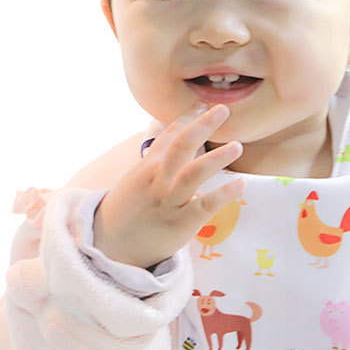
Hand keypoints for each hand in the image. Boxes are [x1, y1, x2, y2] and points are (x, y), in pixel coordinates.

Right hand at [93, 103, 244, 268]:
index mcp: (148, 166)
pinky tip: (240, 184)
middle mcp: (157, 180)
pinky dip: (223, 195)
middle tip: (223, 110)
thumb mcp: (138, 179)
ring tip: (237, 145)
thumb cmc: (130, 210)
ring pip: (192, 174)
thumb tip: (181, 136)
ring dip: (216, 158)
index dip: (187, 117)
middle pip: (181, 146)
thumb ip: (159, 158)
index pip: (169, 135)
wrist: (109, 246)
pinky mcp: (179, 224)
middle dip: (202, 126)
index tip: (204, 104)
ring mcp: (168, 201)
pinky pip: (204, 206)